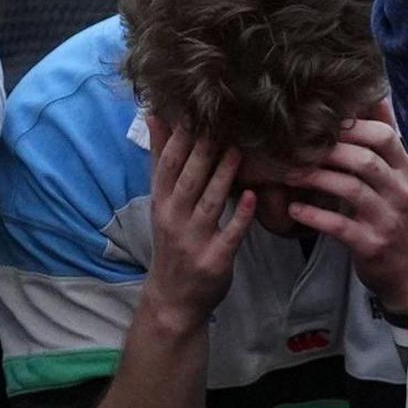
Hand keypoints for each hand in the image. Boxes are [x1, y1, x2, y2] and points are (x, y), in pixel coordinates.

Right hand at [139, 121, 255, 331]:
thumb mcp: (162, 202)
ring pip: (209, 202)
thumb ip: (163, 160)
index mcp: (162, 202)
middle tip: (222, 119)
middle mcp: (173, 218)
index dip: (179, 136)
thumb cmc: (173, 241)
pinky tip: (251, 196)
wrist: (173, 300)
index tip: (194, 108)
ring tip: (239, 149)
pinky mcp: (215, 259)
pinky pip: (229, 234)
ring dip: (223, 175)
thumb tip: (156, 116)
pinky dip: (239, 216)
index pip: (167, 164)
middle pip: (187, 178)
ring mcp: (193, 240)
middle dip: (202, 149)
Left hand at [281, 116, 407, 319]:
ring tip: (287, 174)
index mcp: (403, 171)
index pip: (384, 136)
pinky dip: (314, 216)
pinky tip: (293, 210)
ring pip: (351, 189)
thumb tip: (377, 97)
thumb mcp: (396, 178)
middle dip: (326, 150)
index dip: (352, 126)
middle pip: (364, 159)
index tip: (321, 122)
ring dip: (315, 178)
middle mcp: (398, 191)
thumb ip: (383, 143)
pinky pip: (340, 225)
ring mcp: (387, 219)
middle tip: (293, 146)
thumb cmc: (393, 217)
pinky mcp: (371, 244)